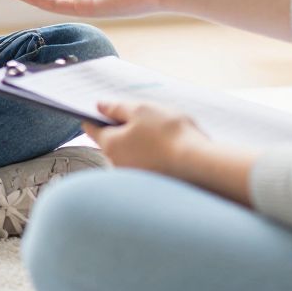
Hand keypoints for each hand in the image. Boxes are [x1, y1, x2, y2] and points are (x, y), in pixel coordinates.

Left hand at [83, 100, 205, 173]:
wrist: (199, 164)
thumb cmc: (169, 133)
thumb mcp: (141, 110)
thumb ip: (117, 107)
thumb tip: (100, 107)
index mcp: (110, 144)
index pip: (92, 128)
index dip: (95, 115)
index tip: (101, 108)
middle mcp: (117, 164)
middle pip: (112, 141)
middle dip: (122, 128)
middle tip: (142, 116)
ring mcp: (133, 176)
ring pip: (130, 152)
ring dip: (139, 141)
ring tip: (160, 130)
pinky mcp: (150, 183)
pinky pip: (145, 163)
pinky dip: (151, 154)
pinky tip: (167, 146)